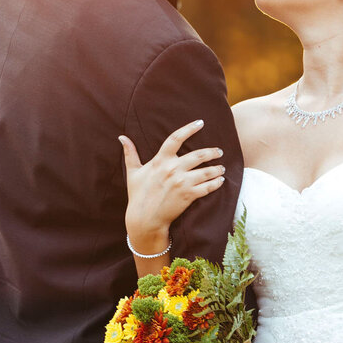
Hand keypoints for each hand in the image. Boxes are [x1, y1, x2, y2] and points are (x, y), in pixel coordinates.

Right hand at [119, 120, 224, 251]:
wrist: (145, 219)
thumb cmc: (138, 195)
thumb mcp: (133, 173)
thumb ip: (130, 153)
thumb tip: (121, 137)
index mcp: (160, 160)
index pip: (176, 138)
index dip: (189, 128)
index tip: (200, 123)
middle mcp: (173, 169)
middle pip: (198, 155)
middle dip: (212, 152)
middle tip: (219, 151)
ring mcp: (182, 182)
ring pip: (206, 171)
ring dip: (217, 169)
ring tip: (221, 168)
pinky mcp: (188, 195)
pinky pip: (207, 187)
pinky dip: (216, 183)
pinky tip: (220, 181)